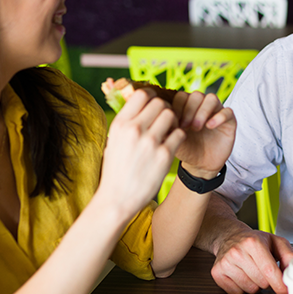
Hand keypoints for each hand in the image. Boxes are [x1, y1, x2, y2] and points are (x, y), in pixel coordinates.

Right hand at [97, 89, 185, 216]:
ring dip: (173, 121)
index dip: (151, 96)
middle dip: (164, 109)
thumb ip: (126, 122)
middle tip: (164, 120)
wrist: (117, 199)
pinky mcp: (164, 155)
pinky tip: (171, 144)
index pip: (141, 94)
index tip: (154, 104)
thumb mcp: (113, 141)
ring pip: (171, 115)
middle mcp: (134, 130)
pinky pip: (180, 134)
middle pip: (159, 103)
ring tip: (169, 131)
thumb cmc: (115, 170)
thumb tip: (136, 101)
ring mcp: (150, 142)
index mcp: (120, 124)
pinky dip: (178, 137)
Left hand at [170, 91, 235, 177]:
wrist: (201, 165)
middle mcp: (202, 106)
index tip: (174, 123)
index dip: (177, 107)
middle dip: (189, 109)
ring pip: (211, 98)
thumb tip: (155, 117)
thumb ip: (165, 126)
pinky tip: (210, 127)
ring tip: (196, 127)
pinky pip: (227, 111)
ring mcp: (216, 112)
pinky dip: (218, 117)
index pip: (181, 96)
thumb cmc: (186, 150)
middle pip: (196, 95)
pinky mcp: (229, 121)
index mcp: (187, 107)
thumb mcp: (173, 139)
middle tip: (184, 126)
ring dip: (202, 111)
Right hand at [210, 229, 292, 293]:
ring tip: (251, 271)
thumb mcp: (275, 242)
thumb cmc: (254, 241)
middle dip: (267, 281)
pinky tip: (241, 275)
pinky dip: (242, 288)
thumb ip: (288, 256)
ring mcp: (225, 263)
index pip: (269, 271)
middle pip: (261, 282)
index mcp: (253, 243)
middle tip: (263, 270)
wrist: (229, 236)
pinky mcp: (217, 273)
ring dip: (254, 285)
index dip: (279, 285)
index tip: (285, 292)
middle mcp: (237, 252)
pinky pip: (236, 292)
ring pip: (249, 289)